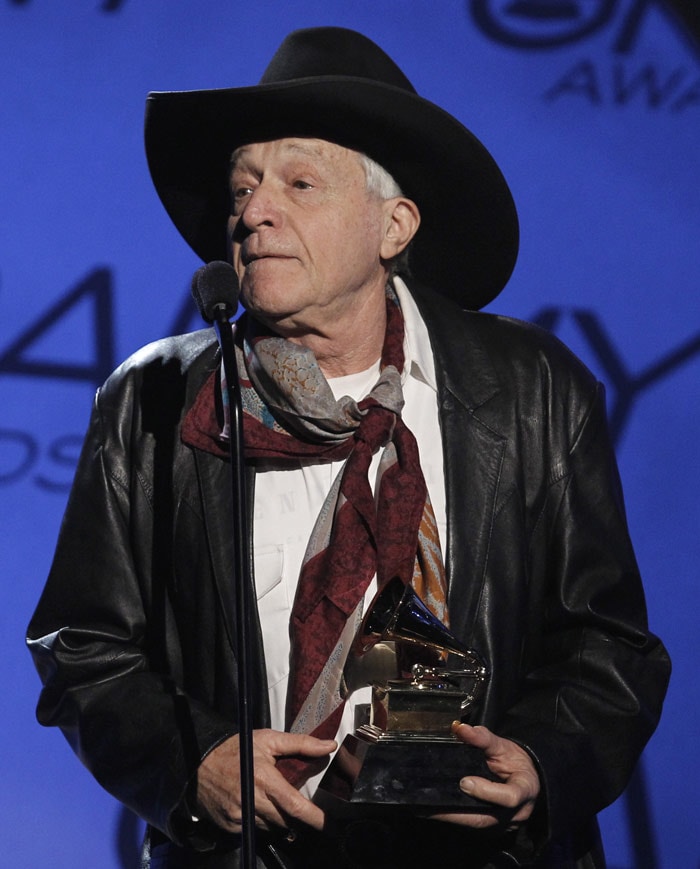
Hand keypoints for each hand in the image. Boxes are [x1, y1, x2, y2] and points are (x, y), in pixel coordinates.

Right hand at [195, 729, 335, 833]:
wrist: (199, 762)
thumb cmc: (235, 749)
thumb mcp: (269, 739)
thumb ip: (301, 743)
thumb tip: (328, 745)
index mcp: (264, 778)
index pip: (295, 805)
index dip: (314, 817)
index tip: (328, 824)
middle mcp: (252, 801)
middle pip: (286, 821)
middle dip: (297, 816)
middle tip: (300, 804)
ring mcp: (240, 816)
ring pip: (272, 828)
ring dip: (279, 818)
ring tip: (274, 800)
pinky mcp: (231, 826)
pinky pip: (256, 830)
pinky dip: (263, 821)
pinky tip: (259, 804)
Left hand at [432, 722, 539, 828]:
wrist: (524, 778)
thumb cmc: (514, 761)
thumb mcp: (503, 746)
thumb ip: (482, 738)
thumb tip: (459, 728)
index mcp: (525, 791)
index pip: (510, 797)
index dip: (486, 792)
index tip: (464, 782)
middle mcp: (516, 814)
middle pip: (486, 819)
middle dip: (456, 813)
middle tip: (430, 802)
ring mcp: (503, 825)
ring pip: (475, 825)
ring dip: (449, 817)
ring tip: (426, 808)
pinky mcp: (491, 828)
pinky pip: (472, 824)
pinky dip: (453, 817)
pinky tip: (434, 810)